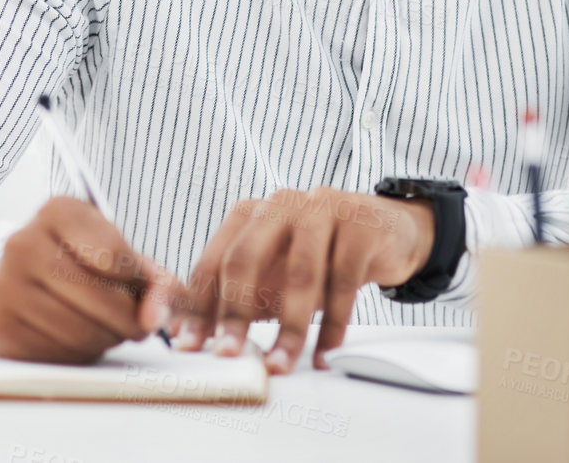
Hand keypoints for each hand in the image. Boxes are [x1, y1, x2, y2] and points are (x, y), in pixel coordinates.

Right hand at [0, 197, 178, 362]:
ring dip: (107, 339)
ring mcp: (5, 287)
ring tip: (105, 326)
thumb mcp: (121, 253)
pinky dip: (80, 354)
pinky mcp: (0, 329)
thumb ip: (156, 282)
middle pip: (102, 299)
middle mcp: (23, 244)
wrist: (21, 277)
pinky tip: (78, 337)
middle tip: (134, 321)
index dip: (136, 278)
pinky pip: (59, 355)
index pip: (115, 256)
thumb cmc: (82, 261)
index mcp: (57, 211)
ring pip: (82, 333)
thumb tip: (156, 320)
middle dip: (130, 320)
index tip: (132, 279)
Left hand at [175, 187, 433, 373]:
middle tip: (227, 354)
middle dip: (234, 311)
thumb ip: (235, 297)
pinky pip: (344, 280)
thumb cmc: (317, 257)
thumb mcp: (272, 274)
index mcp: (250, 214)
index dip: (198, 305)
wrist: (384, 232)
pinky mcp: (360, 225)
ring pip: (300, 274)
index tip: (189, 345)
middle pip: (247, 257)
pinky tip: (326, 351)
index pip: (214, 261)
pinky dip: (333, 323)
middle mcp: (281, 204)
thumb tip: (185, 334)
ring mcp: (322, 209)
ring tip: (280, 365)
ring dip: (289, 328)